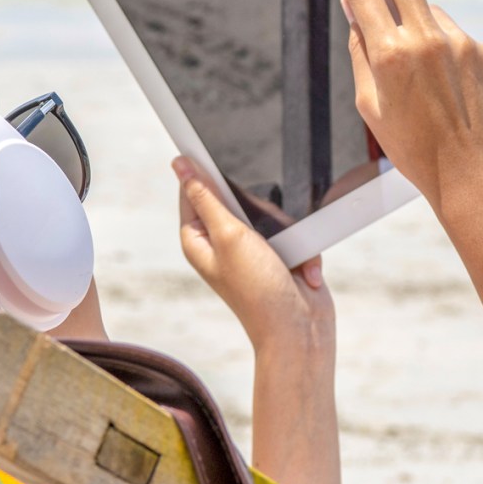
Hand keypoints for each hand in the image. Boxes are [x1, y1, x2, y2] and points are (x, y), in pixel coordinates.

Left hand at [172, 157, 332, 353]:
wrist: (300, 330)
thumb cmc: (259, 290)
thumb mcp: (228, 234)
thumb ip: (206, 196)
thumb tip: (180, 164)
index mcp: (198, 240)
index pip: (193, 190)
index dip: (206, 172)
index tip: (219, 153)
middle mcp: (222, 244)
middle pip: (238, 198)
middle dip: (261, 209)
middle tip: (262, 229)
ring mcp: (252, 251)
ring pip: (271, 215)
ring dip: (287, 232)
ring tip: (286, 256)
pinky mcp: (279, 257)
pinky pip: (294, 235)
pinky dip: (302, 250)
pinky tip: (301, 271)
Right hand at [322, 0, 482, 214]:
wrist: (472, 176)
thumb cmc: (414, 149)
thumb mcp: (370, 106)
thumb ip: (361, 53)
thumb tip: (355, 12)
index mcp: (390, 55)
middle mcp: (427, 40)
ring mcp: (463, 42)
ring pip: (431, 15)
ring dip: (419, 28)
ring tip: (425, 80)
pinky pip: (458, 39)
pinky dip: (448, 53)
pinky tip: (451, 91)